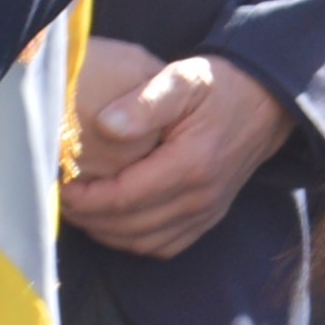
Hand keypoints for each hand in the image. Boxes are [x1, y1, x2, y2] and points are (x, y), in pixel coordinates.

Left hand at [60, 51, 291, 258]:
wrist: (266, 103)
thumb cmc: (218, 86)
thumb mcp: (183, 79)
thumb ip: (145, 102)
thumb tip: (106, 126)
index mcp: (190, 165)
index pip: (124, 198)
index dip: (85, 198)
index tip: (60, 184)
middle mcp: (200, 198)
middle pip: (129, 227)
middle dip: (88, 218)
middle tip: (59, 198)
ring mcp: (207, 212)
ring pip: (143, 242)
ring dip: (106, 232)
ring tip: (80, 210)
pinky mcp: (209, 218)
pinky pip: (164, 246)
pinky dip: (133, 241)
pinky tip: (113, 222)